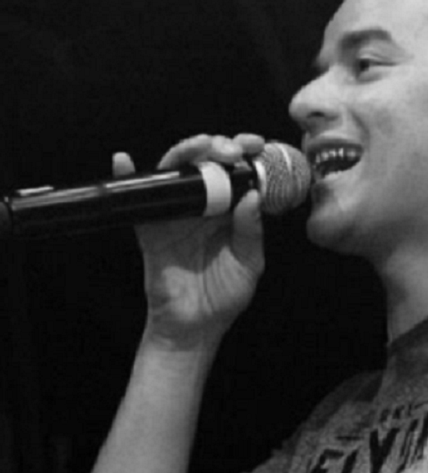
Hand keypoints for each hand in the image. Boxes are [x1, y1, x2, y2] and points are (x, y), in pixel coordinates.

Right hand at [113, 134, 265, 347]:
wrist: (194, 327)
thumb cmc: (225, 295)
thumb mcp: (249, 263)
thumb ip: (250, 231)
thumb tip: (251, 196)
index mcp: (230, 210)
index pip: (236, 172)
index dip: (246, 154)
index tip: (257, 145)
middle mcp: (203, 205)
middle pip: (206, 163)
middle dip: (220, 146)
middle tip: (234, 149)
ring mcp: (175, 213)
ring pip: (176, 172)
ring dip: (187, 152)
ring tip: (202, 146)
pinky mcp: (150, 227)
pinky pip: (138, 199)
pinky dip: (128, 176)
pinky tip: (125, 161)